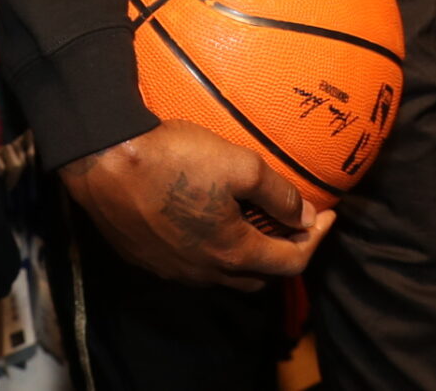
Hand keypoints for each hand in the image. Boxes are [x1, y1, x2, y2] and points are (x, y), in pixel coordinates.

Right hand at [61, 121, 333, 290]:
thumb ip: (279, 195)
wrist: (105, 162)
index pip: (291, 261)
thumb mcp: (240, 165)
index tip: (329, 214)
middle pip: (259, 276)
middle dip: (284, 252)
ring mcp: (174, 270)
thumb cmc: (175, 160)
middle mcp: (205, 272)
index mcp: (233, 252)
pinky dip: (213, 250)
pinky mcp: (148, 260)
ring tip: (253, 221)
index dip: (317, 238)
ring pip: (224, 274)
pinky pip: (193, 265)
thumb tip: (306, 217)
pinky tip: (208, 220)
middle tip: (292, 221)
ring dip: (247, 254)